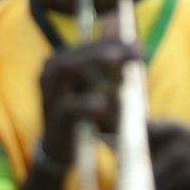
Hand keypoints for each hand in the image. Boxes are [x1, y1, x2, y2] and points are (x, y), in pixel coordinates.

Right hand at [39, 40, 139, 165]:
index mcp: (63, 61)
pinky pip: (68, 108)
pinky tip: (103, 103)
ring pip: (66, 70)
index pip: (90, 44)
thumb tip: (138, 48)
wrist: (62, 149)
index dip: (115, 41)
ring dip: (92, 61)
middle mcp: (51, 73)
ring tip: (115, 58)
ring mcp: (50, 95)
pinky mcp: (54, 118)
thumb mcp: (101, 89)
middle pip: (79, 52)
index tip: (140, 44)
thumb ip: (115, 70)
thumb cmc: (86, 113)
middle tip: (134, 49)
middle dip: (108, 47)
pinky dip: (85, 104)